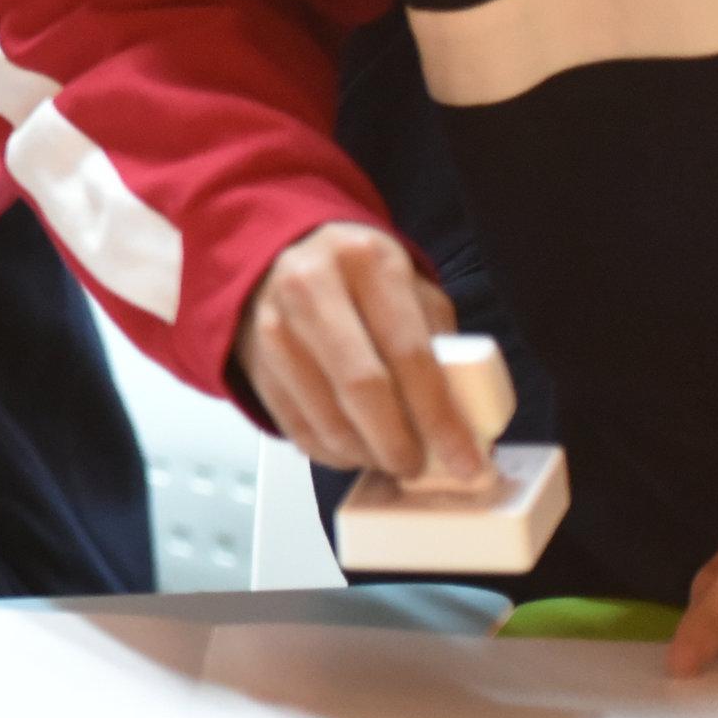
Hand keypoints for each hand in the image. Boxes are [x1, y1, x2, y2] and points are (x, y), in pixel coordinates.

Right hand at [237, 221, 472, 482]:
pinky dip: (329, 450)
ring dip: (364, 453)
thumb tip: (461, 410)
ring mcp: (274, 326)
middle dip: (398, 443)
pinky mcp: (253, 360)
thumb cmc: (353, 272)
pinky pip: (294, 425)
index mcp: (365, 262)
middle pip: (362, 387)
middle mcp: (311, 289)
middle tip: (420, 466)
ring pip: (325, 416)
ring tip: (388, 457)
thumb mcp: (405, 283)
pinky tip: (353, 449)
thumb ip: (434, 336)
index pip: (409, 352)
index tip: (464, 457)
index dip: (440, 416)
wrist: (276, 250)